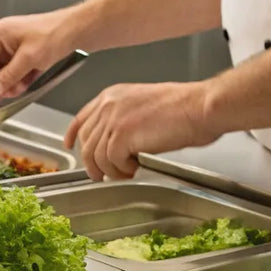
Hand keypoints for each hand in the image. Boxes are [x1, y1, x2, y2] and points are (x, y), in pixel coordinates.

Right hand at [0, 9, 81, 106]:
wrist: (78, 30)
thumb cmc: (56, 34)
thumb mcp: (29, 58)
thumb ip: (8, 76)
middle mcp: (2, 42)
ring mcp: (13, 50)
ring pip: (0, 75)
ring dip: (7, 86)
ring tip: (20, 88)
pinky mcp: (24, 57)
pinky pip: (13, 75)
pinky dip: (18, 83)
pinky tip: (28, 83)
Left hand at [65, 82, 221, 180]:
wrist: (199, 107)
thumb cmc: (184, 108)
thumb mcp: (144, 106)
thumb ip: (125, 120)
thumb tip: (117, 143)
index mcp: (112, 95)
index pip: (81, 117)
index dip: (73, 135)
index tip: (70, 146)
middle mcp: (108, 105)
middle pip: (86, 142)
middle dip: (93, 163)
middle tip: (105, 175)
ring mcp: (113, 120)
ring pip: (96, 156)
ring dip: (111, 170)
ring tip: (127, 173)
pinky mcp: (122, 136)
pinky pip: (111, 162)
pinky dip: (123, 171)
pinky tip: (137, 167)